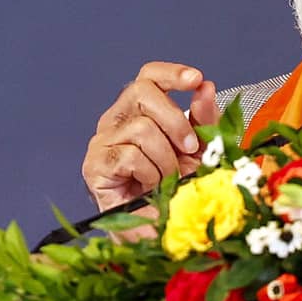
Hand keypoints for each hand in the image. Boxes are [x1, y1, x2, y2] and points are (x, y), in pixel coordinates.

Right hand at [82, 62, 219, 213]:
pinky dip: (150, 173)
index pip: (149, 75)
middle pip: (142, 91)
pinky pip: (129, 155)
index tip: (196, 79)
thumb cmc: (179, 186)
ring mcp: (103, 140)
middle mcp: (118, 118)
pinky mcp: (95, 165)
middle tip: (189, 149)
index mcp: (142, 109)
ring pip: (141, 128)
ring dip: (166, 158)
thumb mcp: (202, 149)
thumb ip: (205, 118)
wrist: (162, 227)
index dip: (171, 73)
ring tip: (168, 178)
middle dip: (175, 120)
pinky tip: (150, 186)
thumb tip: (206, 87)